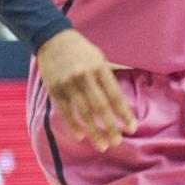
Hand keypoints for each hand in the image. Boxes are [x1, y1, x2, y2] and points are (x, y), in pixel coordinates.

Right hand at [35, 29, 137, 151]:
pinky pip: (65, 112)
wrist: (52, 39)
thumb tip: (128, 92)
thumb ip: (110, 76)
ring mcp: (68, 84)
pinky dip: (73, 125)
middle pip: (101, 107)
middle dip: (110, 126)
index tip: (132, 127)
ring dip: (94, 131)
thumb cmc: (81, 51)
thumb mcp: (99, 58)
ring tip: (102, 145)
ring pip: (84, 113)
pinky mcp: (54, 89)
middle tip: (118, 141)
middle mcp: (84, 76)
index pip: (115, 95)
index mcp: (99, 68)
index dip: (124, 113)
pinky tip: (80, 137)